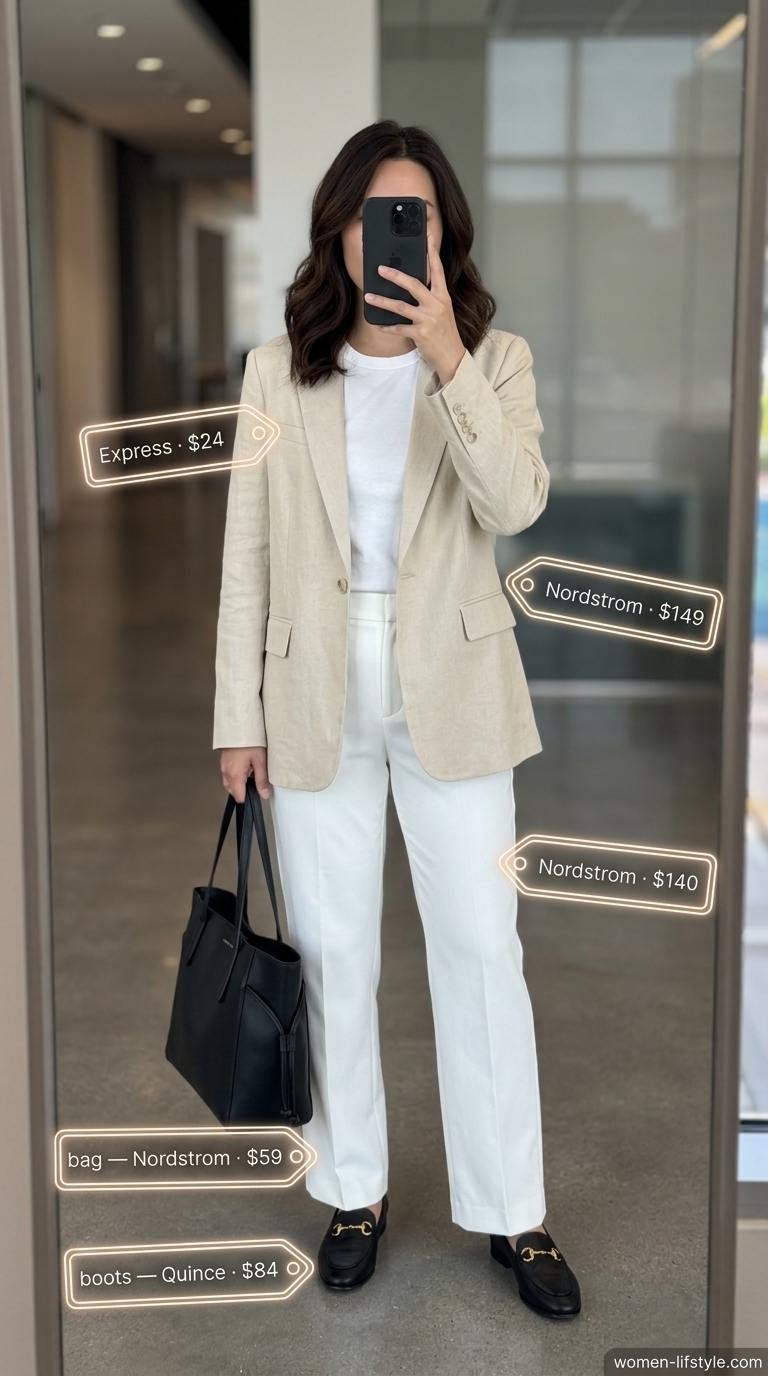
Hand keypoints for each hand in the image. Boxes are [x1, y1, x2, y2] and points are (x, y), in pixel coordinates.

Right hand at [220, 746, 269, 801]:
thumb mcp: (260, 761)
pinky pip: (228, 774)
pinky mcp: (223, 761)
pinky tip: (245, 767)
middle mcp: (226, 773)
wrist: (238, 725)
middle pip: (233, 791)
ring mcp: (223, 767)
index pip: (239, 797)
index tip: (257, 793)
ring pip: (229, 783)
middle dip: (243, 790)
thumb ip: (261, 780)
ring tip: (251, 773)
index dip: (249, 798)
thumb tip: (264, 795)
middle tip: (256, 781)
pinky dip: (235, 776)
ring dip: (239, 783)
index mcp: (235, 776)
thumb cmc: (251, 742)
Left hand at [364, 233, 465, 385]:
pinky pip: (398, 328)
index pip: (438, 270)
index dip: (432, 253)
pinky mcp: (420, 333)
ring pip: (400, 307)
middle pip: (413, 285)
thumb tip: (412, 285)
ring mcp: (428, 319)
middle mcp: (436, 305)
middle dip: (395, 276)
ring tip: (369, 297)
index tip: (427, 237)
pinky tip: (377, 324)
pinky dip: (386, 327)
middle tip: (380, 269)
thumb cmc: (445, 332)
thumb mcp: (443, 310)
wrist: (452, 356)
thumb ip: (431, 297)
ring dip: (382, 301)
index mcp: (443, 296)